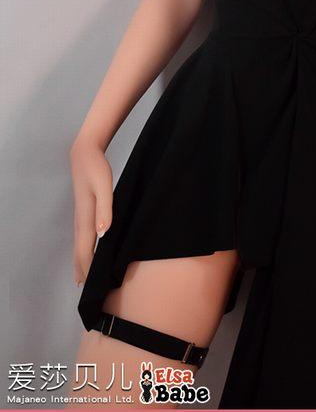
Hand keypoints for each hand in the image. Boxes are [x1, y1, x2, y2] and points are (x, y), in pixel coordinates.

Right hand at [70, 135, 112, 286]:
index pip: (86, 251)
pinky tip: (88, 251)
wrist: (85, 154)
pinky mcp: (83, 212)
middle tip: (88, 292)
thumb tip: (103, 234)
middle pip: (80, 252)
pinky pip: (82, 237)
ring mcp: (80, 216)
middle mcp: (80, 221)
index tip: (94, 287)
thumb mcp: (104, 187)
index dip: (89, 269)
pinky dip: (83, 250)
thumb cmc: (97, 170)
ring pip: (79, 246)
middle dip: (83, 271)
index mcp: (85, 218)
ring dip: (81, 263)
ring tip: (82, 279)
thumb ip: (105, 209)